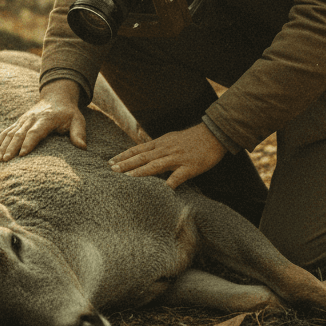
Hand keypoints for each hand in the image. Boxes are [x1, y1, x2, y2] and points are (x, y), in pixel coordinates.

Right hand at [0, 80, 86, 160]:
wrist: (56, 97)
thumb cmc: (68, 113)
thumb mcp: (77, 120)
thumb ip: (79, 133)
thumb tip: (82, 147)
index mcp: (46, 118)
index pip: (36, 131)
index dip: (29, 142)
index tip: (23, 155)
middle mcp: (32, 118)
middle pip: (20, 133)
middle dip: (12, 147)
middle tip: (5, 161)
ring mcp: (23, 120)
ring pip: (10, 133)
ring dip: (3, 146)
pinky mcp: (19, 122)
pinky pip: (6, 131)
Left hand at [108, 123, 226, 188]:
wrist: (214, 134)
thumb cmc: (193, 138)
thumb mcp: (172, 138)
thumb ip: (159, 146)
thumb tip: (145, 151)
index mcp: (162, 143)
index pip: (138, 149)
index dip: (124, 155)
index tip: (111, 161)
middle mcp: (166, 149)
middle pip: (142, 157)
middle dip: (126, 164)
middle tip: (112, 170)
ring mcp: (177, 158)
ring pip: (155, 165)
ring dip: (140, 172)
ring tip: (127, 178)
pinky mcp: (190, 167)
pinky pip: (177, 176)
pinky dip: (169, 183)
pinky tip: (161, 191)